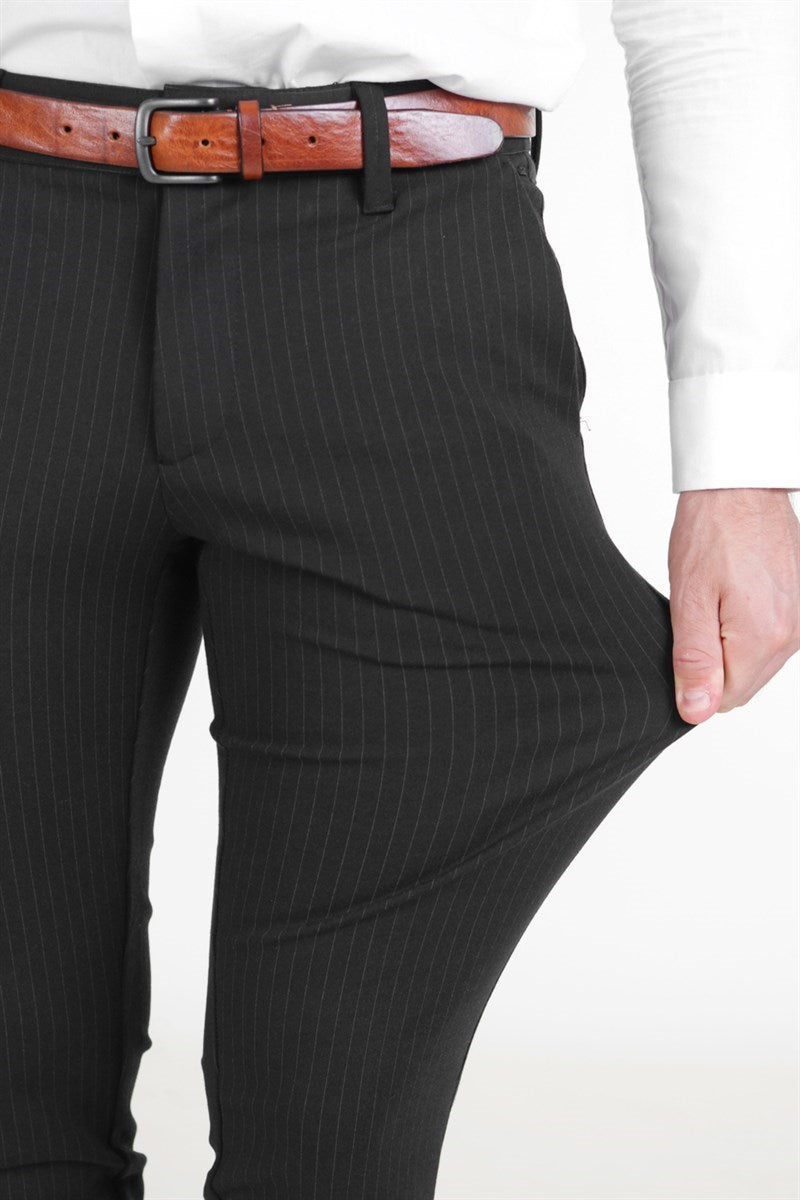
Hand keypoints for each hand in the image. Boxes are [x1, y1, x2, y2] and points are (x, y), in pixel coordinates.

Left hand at [668, 488, 799, 723]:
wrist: (741, 486)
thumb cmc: (712, 533)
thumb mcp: (689, 600)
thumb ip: (695, 660)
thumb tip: (696, 710)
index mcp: (763, 639)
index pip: (725, 699)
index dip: (695, 677)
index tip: (686, 639)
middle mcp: (792, 635)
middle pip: (743, 683)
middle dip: (714, 661)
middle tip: (698, 614)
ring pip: (757, 662)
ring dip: (730, 642)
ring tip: (715, 599)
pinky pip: (770, 638)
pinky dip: (747, 626)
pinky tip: (733, 595)